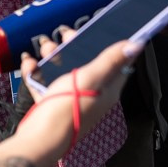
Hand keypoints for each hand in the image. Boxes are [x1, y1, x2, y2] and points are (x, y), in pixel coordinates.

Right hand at [14, 33, 142, 155]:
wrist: (39, 139)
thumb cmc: (69, 107)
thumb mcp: (91, 78)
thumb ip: (111, 59)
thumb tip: (137, 44)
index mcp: (107, 88)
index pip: (114, 62)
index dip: (107, 43)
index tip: (95, 28)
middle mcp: (91, 92)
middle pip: (85, 61)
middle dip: (72, 45)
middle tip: (62, 33)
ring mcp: (70, 97)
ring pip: (63, 68)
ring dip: (52, 54)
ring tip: (44, 46)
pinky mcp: (51, 102)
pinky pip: (44, 81)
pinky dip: (36, 71)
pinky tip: (30, 63)